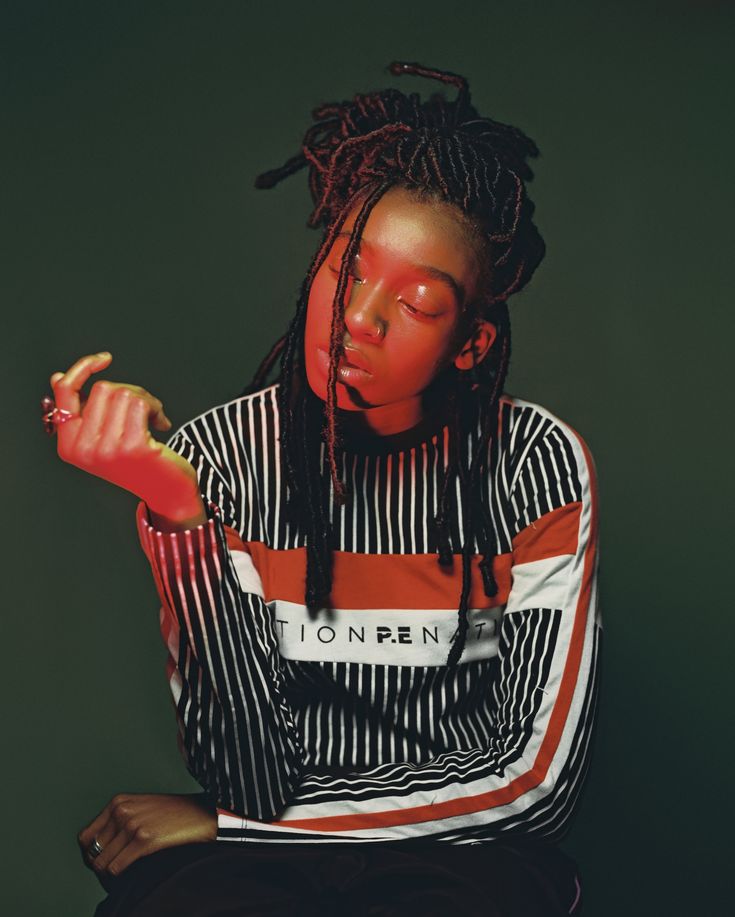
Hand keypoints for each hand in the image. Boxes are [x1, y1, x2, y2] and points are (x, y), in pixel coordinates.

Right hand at [50, 352, 205, 523]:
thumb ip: (83, 413)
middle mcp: (83, 449)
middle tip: (147, 410)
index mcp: (68, 446)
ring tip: (154, 418)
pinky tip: (163, 424)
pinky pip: (140, 403)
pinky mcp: (133, 447)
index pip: (65, 392)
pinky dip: (156, 407)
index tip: (105, 359)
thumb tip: (57, 377)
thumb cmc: (137, 463)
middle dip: (129, 391)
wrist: (167, 494)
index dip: (82, 369)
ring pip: (123, 393)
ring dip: (146, 400)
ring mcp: (107, 449)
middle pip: (102, 389)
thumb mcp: (102, 439)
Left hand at [78, 792, 216, 877]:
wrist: (205, 814)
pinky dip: (118, 879)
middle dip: (99, 866)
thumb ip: (121, 821)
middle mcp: (121, 810)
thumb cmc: (177, 815)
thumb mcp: (143, 809)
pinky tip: (130, 876)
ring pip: (101, 863)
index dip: (90, 855)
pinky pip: (115, 868)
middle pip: (91, 852)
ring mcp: (132, 824)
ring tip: (122, 877)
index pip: (85, 837)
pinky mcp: (144, 839)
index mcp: (119, 802)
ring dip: (108, 875)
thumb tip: (102, 851)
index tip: (103, 864)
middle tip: (113, 874)